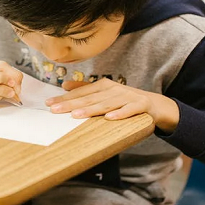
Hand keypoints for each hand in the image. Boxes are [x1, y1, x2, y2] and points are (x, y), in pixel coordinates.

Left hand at [45, 78, 179, 131]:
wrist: (155, 104)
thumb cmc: (124, 100)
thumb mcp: (105, 92)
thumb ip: (85, 88)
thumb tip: (64, 85)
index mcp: (103, 86)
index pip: (80, 93)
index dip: (64, 98)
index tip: (48, 103)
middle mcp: (113, 89)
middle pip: (89, 98)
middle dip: (71, 104)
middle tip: (54, 110)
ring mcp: (127, 97)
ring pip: (106, 104)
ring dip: (91, 109)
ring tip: (76, 115)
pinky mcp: (141, 106)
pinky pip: (129, 111)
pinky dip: (120, 114)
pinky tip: (109, 119)